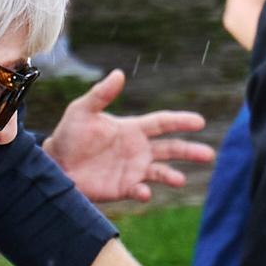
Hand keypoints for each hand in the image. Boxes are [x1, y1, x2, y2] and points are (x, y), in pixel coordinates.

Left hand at [42, 71, 213, 200]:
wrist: (56, 164)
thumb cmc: (69, 135)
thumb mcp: (82, 111)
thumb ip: (101, 94)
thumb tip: (119, 73)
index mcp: (132, 128)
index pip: (162, 123)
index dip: (180, 121)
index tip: (199, 121)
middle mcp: (138, 149)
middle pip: (171, 148)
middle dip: (190, 151)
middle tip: (209, 154)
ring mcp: (133, 169)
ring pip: (161, 172)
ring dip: (171, 175)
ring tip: (178, 179)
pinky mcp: (123, 188)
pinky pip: (139, 190)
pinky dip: (144, 192)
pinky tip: (143, 192)